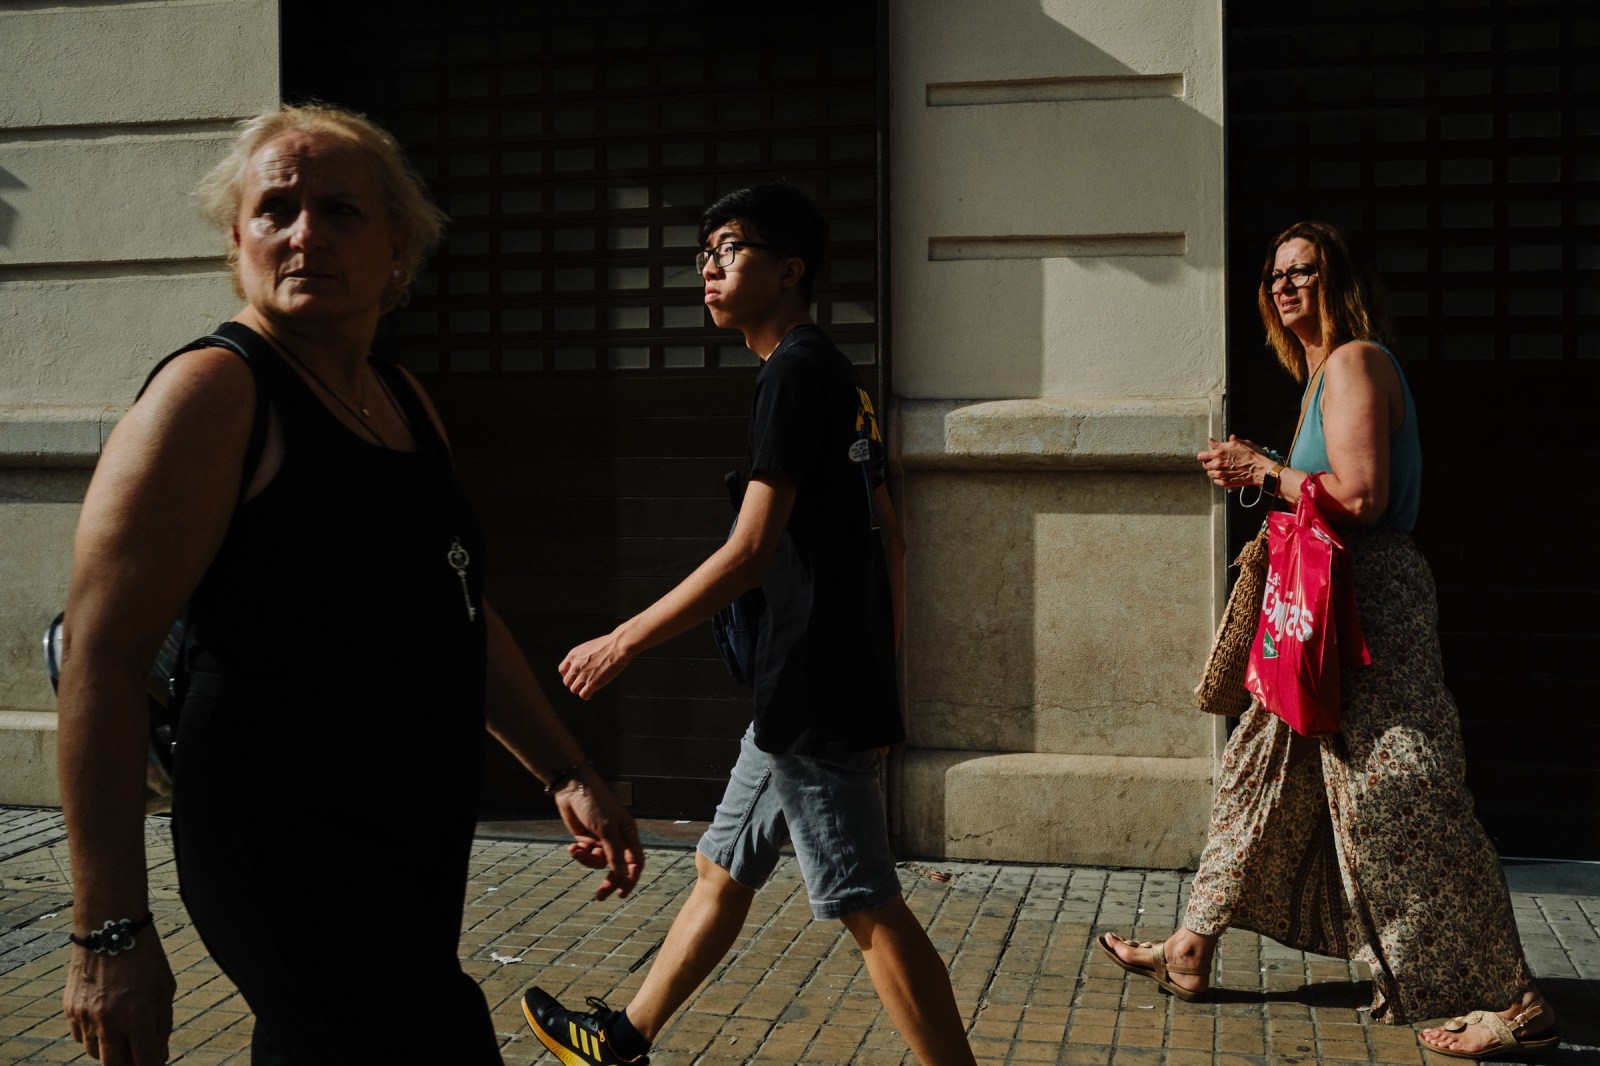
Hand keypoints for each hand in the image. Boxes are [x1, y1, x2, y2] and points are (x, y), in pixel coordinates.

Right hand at [64, 928, 176, 1064]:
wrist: (109, 928)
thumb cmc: (144, 956)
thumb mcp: (164, 987)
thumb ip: (163, 1024)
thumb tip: (160, 1054)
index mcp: (138, 1014)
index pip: (146, 1060)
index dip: (154, 1064)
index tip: (157, 1062)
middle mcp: (109, 1020)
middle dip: (130, 1065)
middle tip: (139, 1055)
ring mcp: (86, 1016)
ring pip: (96, 1054)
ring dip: (111, 1051)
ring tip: (123, 1033)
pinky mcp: (70, 1010)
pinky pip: (81, 1038)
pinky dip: (94, 1036)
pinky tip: (105, 1021)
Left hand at [554, 773, 644, 899]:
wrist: (572, 789)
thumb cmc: (595, 804)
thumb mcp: (606, 829)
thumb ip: (614, 853)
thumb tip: (621, 875)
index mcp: (628, 834)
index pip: (635, 862)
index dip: (631, 878)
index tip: (622, 893)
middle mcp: (617, 839)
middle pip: (617, 867)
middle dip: (608, 881)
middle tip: (600, 896)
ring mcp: (601, 840)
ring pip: (598, 862)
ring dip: (586, 860)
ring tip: (576, 850)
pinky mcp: (586, 840)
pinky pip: (585, 855)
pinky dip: (578, 853)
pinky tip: (571, 847)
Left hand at [558, 632, 632, 699]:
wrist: (618, 646)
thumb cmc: (609, 644)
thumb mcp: (589, 646)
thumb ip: (582, 657)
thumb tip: (584, 664)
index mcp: (573, 655)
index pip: (562, 670)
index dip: (568, 675)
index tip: (574, 677)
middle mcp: (576, 666)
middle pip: (567, 682)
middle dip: (574, 683)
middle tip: (583, 683)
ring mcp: (583, 675)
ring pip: (574, 689)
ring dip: (580, 690)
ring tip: (588, 688)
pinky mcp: (592, 683)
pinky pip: (583, 695)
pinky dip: (587, 695)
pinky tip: (592, 692)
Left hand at [1197, 435, 1266, 488]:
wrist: (1259, 469)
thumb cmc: (1251, 455)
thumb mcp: (1240, 444)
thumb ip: (1228, 442)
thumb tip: (1221, 439)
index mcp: (1219, 452)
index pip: (1201, 455)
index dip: (1204, 454)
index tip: (1207, 454)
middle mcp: (1217, 463)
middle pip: (1204, 465)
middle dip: (1209, 463)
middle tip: (1216, 462)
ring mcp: (1220, 474)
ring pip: (1210, 473)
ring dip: (1214, 471)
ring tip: (1223, 468)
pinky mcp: (1224, 482)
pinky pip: (1216, 481)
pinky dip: (1219, 479)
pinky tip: (1226, 475)